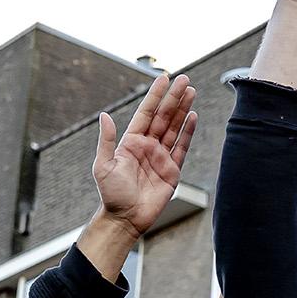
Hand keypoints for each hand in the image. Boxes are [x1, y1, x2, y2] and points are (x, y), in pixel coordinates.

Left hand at [92, 74, 196, 238]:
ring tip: (191, 91)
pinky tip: (193, 117)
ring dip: (183, 109)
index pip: (146, 113)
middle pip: (163, 116)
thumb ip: (106, 140)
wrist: (125, 218)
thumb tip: (105, 115)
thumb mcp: (103, 166)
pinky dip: (188, 132)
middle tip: (184, 79)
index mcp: (131, 142)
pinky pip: (182, 147)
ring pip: (174, 128)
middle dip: (173, 97)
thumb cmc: (111, 194)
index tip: (164, 79)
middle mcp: (148, 146)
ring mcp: (161, 157)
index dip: (155, 96)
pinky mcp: (172, 170)